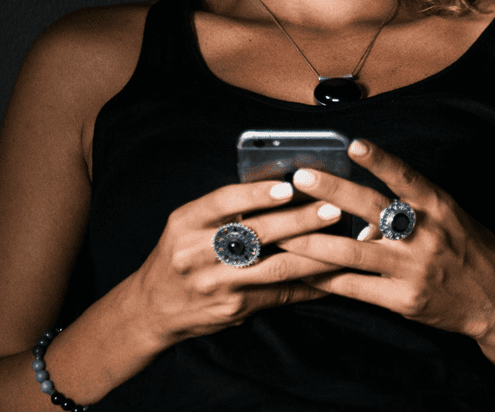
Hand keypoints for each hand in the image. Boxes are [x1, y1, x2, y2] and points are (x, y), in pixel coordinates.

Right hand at [127, 179, 344, 347]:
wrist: (153, 307)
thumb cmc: (178, 255)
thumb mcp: (187, 224)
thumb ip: (223, 210)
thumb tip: (282, 190)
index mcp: (185, 223)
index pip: (223, 202)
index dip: (257, 194)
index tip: (288, 187)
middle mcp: (197, 253)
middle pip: (254, 234)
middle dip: (298, 221)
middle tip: (331, 209)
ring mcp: (216, 284)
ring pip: (274, 268)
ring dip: (312, 255)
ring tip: (341, 241)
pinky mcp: (233, 308)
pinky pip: (278, 294)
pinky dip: (308, 284)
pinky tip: (332, 276)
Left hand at [277, 139, 494, 368]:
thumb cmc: (472, 251)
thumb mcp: (451, 218)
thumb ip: (412, 209)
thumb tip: (362, 215)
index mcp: (439, 208)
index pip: (406, 178)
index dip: (379, 160)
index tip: (353, 144)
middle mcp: (425, 235)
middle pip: (370, 209)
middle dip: (331, 192)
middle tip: (299, 178)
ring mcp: (413, 270)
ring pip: (351, 253)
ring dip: (312, 243)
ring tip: (282, 233)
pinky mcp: (404, 300)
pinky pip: (356, 288)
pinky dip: (327, 280)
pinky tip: (303, 273)